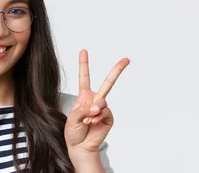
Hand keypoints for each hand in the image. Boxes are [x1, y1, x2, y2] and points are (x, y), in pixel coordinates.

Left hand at [64, 49, 129, 168]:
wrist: (80, 147)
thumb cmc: (73, 132)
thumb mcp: (72, 117)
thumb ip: (84, 108)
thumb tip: (97, 106)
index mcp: (84, 97)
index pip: (84, 77)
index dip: (83, 64)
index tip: (83, 50)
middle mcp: (95, 100)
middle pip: (108, 83)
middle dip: (117, 71)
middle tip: (126, 59)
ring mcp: (103, 108)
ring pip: (102, 100)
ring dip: (93, 110)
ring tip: (87, 120)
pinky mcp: (109, 117)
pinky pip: (104, 112)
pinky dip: (97, 117)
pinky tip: (92, 122)